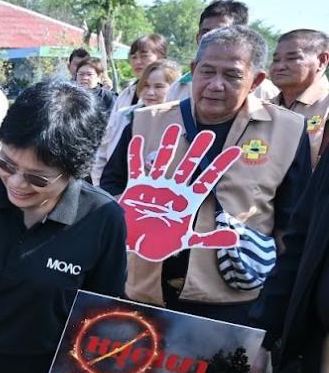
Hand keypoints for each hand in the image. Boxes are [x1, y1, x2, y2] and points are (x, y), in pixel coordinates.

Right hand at [119, 124, 243, 261]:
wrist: (137, 245)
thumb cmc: (162, 244)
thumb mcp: (188, 241)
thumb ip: (211, 239)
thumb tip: (236, 238)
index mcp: (188, 200)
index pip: (208, 179)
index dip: (221, 165)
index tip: (236, 151)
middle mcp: (173, 189)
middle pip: (188, 165)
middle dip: (197, 150)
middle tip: (208, 134)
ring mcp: (155, 186)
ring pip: (164, 161)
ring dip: (168, 145)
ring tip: (174, 127)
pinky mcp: (136, 187)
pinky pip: (136, 167)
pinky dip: (135, 154)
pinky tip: (138, 139)